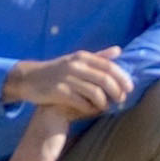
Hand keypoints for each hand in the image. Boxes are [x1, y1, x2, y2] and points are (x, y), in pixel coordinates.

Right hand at [5, 47, 133, 118]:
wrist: (29, 78)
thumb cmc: (57, 70)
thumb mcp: (77, 59)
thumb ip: (98, 57)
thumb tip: (119, 50)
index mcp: (83, 57)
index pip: (109, 67)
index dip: (122, 78)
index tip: (130, 88)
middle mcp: (76, 65)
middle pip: (105, 79)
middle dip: (117, 91)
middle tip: (121, 100)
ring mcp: (66, 78)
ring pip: (95, 92)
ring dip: (104, 102)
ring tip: (106, 107)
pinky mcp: (58, 92)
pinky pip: (81, 102)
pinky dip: (90, 108)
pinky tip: (92, 110)